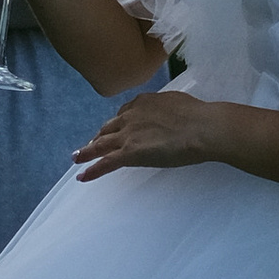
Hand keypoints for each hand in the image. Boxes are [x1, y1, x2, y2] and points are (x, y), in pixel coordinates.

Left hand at [71, 89, 221, 180]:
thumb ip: (165, 109)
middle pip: (108, 128)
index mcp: (143, 102)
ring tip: (77, 158)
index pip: (124, 114)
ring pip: (101, 144)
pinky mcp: (129, 152)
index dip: (116, 124)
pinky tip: (83, 176)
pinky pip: (106, 162)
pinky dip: (92, 170)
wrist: (201, 127)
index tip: (113, 130)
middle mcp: (131, 115)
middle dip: (98, 137)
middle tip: (91, 145)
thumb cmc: (198, 116)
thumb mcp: (176, 103)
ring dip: (87, 151)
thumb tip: (167, 114)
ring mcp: (128, 134)